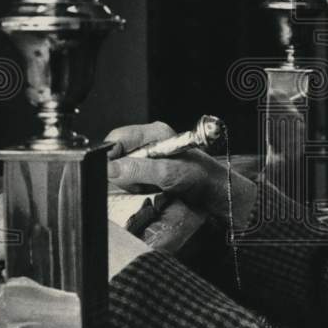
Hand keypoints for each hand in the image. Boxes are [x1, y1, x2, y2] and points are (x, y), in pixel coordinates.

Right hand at [105, 121, 256, 227]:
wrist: (217, 194)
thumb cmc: (201, 178)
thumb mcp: (168, 174)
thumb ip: (138, 170)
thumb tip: (110, 168)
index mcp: (153, 133)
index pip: (117, 138)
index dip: (110, 156)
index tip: (113, 173)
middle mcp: (149, 142)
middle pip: (116, 156)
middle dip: (124, 174)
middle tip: (142, 183)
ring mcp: (149, 158)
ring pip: (122, 172)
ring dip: (132, 184)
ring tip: (151, 188)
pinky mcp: (149, 171)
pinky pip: (131, 181)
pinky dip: (138, 189)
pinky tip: (151, 191)